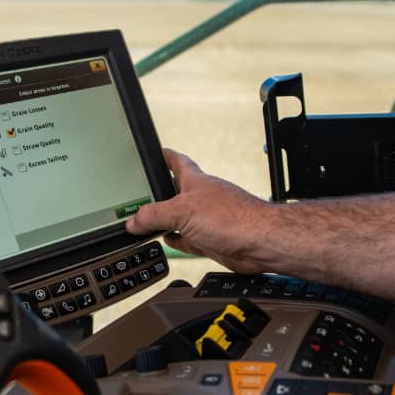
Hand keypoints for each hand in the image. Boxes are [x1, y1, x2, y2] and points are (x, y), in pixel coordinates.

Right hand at [126, 148, 273, 273]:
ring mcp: (207, 219)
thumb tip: (134, 221)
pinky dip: (177, 240)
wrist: (260, 242)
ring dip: (166, 221)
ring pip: (180, 218)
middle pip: (175, 192)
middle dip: (160, 195)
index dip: (166, 156)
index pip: (177, 162)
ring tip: (149, 223)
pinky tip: (170, 241)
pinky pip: (188, 239)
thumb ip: (154, 215)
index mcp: (195, 181)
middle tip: (143, 197)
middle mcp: (202, 198)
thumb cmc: (234, 218)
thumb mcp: (183, 211)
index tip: (157, 152)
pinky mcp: (212, 239)